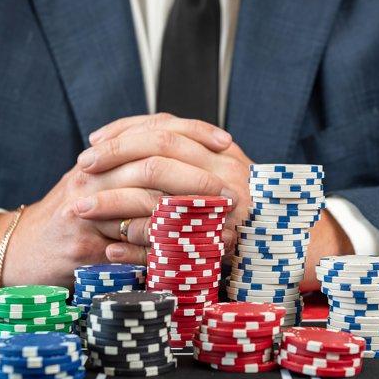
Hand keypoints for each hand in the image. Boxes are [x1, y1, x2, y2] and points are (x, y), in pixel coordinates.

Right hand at [0, 148, 234, 288]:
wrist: (17, 249)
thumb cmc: (68, 217)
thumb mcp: (98, 183)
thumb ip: (134, 166)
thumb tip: (189, 156)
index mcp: (101, 157)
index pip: (152, 129)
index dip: (192, 132)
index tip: (225, 142)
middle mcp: (91, 177)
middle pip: (153, 163)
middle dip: (198, 177)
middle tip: (231, 190)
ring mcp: (85, 211)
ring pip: (145, 205)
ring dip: (188, 216)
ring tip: (220, 224)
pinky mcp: (83, 248)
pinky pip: (130, 249)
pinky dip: (164, 252)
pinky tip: (189, 255)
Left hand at [84, 114, 352, 285]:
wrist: (300, 254)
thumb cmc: (254, 218)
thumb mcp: (225, 179)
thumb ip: (192, 164)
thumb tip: (141, 148)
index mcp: (220, 151)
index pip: (165, 124)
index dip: (124, 130)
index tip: (94, 142)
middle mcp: (224, 170)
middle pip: (157, 147)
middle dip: (111, 156)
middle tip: (80, 169)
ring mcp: (223, 204)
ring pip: (155, 187)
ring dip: (110, 199)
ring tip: (78, 208)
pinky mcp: (219, 240)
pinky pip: (166, 235)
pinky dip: (134, 240)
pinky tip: (109, 247)